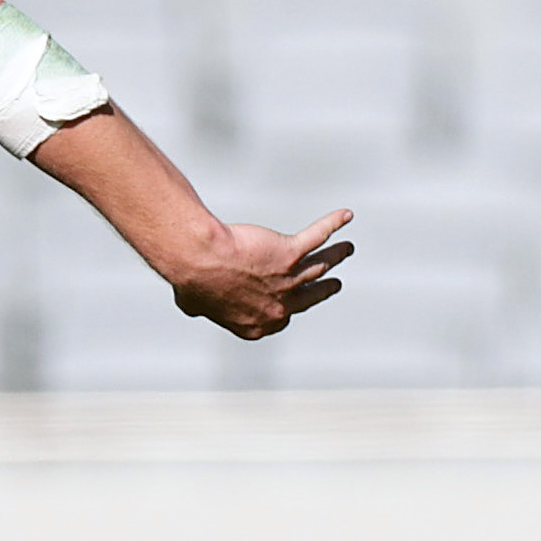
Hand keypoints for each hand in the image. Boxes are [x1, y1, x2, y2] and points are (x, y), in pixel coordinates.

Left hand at [171, 210, 353, 340]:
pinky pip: (317, 237)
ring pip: (320, 266)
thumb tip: (193, 306)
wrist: (200, 260)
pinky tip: (344, 216)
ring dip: (336, 256)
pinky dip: (333, 224)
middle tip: (333, 284)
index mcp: (258, 324)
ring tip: (346, 249)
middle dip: (323, 290)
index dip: (288, 308)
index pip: (282, 317)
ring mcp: (287, 280)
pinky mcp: (289, 253)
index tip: (292, 302)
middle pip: (309, 296)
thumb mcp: (194, 305)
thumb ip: (203, 308)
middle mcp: (278, 306)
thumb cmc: (193, 281)